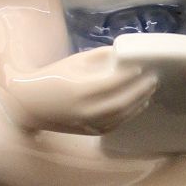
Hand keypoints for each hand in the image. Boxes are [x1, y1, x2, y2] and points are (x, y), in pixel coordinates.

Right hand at [0, 48, 157, 134]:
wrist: (31, 105)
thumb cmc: (52, 78)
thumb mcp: (74, 62)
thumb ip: (100, 57)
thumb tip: (124, 53)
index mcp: (80, 90)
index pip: (111, 83)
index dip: (129, 76)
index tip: (141, 68)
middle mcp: (86, 110)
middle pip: (122, 102)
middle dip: (141, 90)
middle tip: (153, 79)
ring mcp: (89, 124)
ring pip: (122, 115)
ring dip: (139, 102)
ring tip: (150, 90)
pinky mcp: (91, 132)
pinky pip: (116, 123)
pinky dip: (130, 113)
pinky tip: (139, 103)